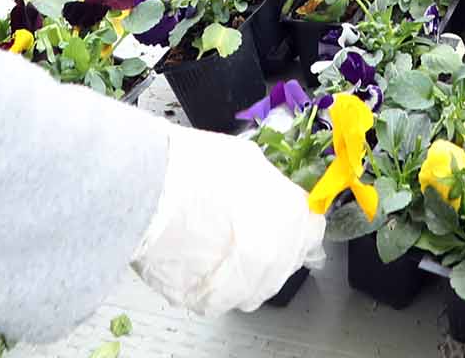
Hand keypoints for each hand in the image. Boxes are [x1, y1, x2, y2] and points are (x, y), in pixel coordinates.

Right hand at [130, 125, 325, 314]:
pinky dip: (211, 283)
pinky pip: (221, 296)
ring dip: (242, 270)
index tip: (284, 221)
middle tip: (241, 231)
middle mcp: (278, 258)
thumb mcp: (248, 161)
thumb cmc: (197, 170)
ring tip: (213, 244)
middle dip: (269, 247)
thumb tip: (268, 191)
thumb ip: (269, 185)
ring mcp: (247, 285)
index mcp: (294, 219)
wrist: (152, 193)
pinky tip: (195, 259)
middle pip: (284, 261)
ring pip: (254, 285)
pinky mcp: (214, 303)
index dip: (296, 224)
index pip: (312, 231)